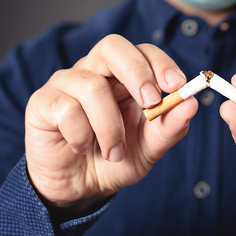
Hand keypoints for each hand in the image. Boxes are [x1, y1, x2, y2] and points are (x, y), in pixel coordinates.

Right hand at [24, 34, 196, 214]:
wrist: (77, 189)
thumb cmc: (114, 160)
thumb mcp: (148, 149)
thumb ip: (169, 127)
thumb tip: (191, 104)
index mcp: (124, 76)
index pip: (143, 51)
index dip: (160, 63)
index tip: (177, 85)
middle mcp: (95, 71)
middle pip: (113, 46)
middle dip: (136, 71)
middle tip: (150, 101)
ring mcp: (66, 83)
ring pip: (92, 86)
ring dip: (109, 126)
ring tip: (114, 152)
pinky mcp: (43, 101)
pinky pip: (67, 110)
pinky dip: (82, 136)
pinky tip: (82, 148)